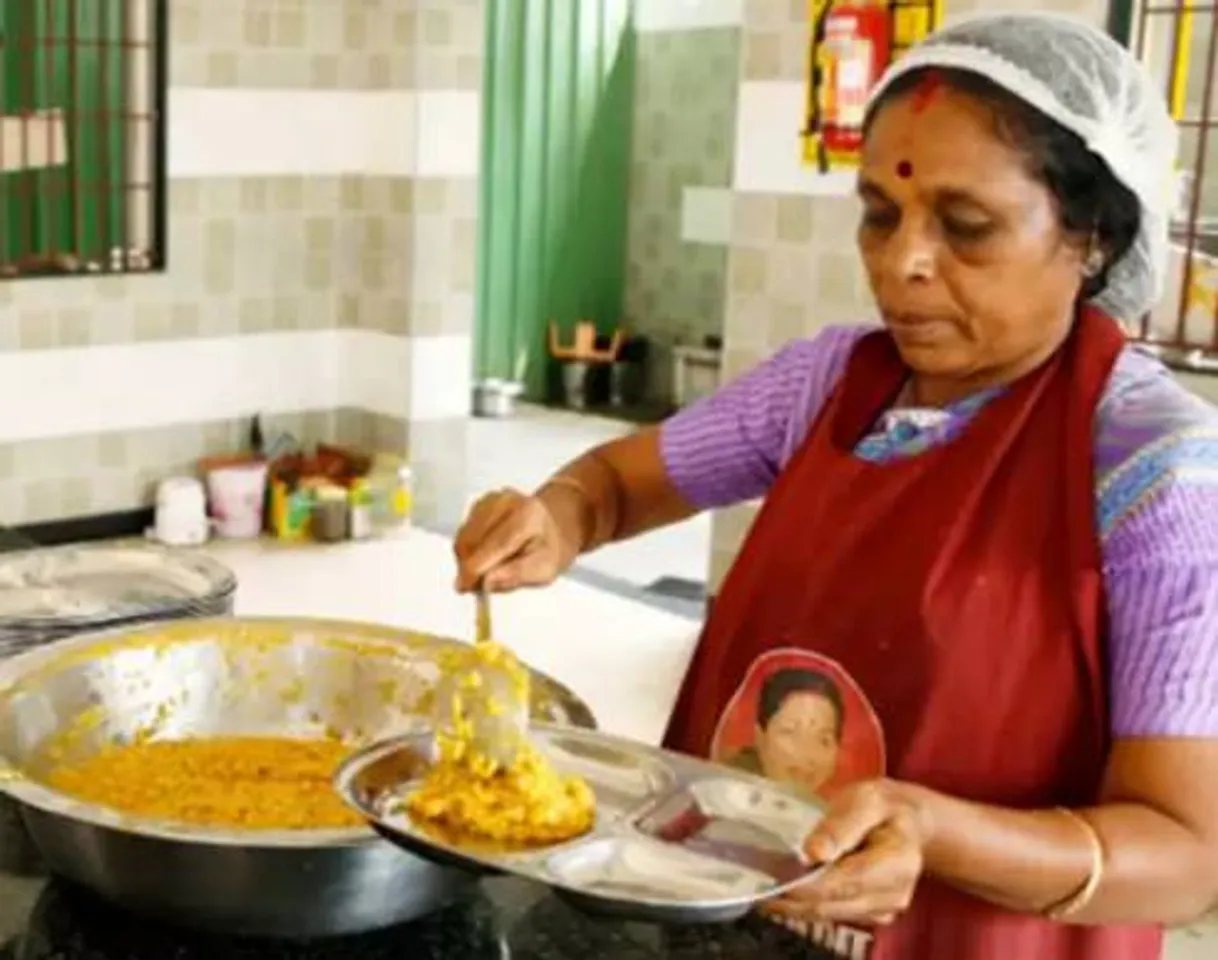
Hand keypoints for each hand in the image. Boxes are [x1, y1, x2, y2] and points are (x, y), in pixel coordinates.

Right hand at [453, 488, 578, 592]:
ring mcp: (490, 500)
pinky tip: (485, 556)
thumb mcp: (543, 570)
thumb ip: (516, 575)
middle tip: (475, 586)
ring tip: (489, 570)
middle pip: (474, 539)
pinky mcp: (478, 504)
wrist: (548, 532)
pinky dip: (468, 551)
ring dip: (468, 560)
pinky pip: (463, 534)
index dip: (476, 567)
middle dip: (470, 567)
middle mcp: (507, 501)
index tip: (464, 586)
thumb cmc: (545, 551)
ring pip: (464, 538)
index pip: (496, 543)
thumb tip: (487, 581)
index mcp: (529, 515)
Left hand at [767, 780, 932, 927]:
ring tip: (762, 890)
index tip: (776, 881)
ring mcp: (883, 909)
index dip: (809, 885)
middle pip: (835, 903)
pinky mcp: (870, 914)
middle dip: (794, 899)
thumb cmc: (884, 806)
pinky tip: (783, 894)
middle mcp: (894, 894)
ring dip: (795, 906)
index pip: (847, 881)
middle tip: (756, 888)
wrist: (909, 824)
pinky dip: (806, 906)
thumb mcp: (866, 800)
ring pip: (830, 914)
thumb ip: (842, 824)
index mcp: (898, 862)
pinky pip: (833, 914)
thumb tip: (813, 853)